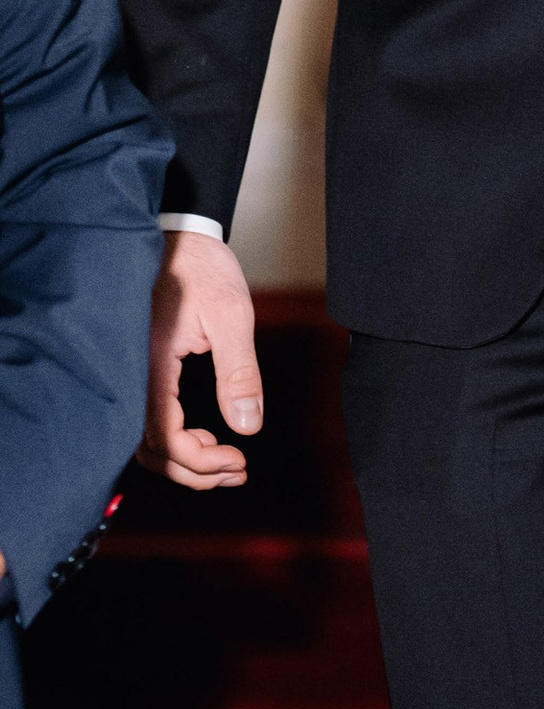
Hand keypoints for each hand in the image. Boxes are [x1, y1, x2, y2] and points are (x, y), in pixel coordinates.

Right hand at [144, 231, 262, 490]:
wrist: (178, 237)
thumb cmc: (202, 269)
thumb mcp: (231, 317)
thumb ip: (240, 373)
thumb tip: (247, 426)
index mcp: (151, 366)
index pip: (166, 438)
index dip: (201, 461)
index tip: (239, 460)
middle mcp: (132, 375)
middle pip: (150, 450)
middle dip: (194, 471)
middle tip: (237, 470)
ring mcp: (132, 374)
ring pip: (145, 441)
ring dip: (184, 461)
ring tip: (226, 460)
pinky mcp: (137, 371)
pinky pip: (145, 420)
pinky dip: (173, 441)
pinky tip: (204, 436)